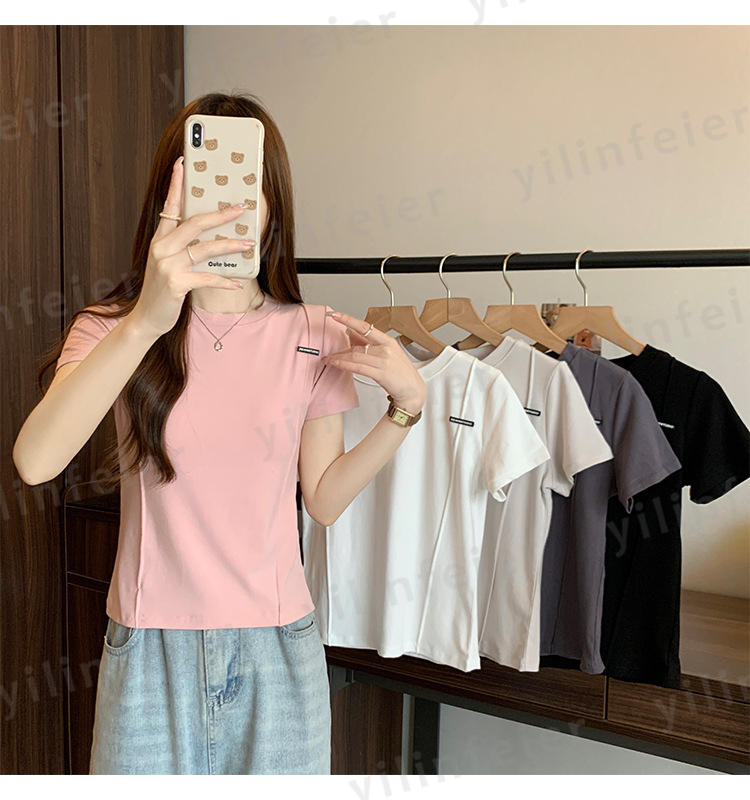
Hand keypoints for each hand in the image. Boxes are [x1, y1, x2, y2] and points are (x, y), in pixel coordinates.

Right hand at [128, 156, 256, 339]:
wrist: (146, 318)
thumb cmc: (162, 290)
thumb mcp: (167, 264)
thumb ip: (182, 248)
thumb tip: (209, 237)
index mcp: (159, 239)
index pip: (170, 206)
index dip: (176, 184)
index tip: (182, 164)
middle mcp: (162, 248)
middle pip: (194, 223)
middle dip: (219, 214)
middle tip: (240, 208)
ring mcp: (168, 265)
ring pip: (205, 249)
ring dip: (230, 246)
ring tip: (248, 243)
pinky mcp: (176, 283)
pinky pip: (207, 278)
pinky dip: (224, 280)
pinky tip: (237, 282)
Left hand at [322, 311, 427, 414]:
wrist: (413, 390)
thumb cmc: (401, 373)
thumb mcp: (388, 354)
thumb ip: (369, 344)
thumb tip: (351, 333)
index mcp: (388, 341)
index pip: (365, 326)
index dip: (348, 319)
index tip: (335, 315)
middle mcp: (386, 349)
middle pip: (357, 345)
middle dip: (340, 349)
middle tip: (329, 352)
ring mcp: (384, 361)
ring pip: (355, 355)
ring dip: (339, 358)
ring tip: (330, 360)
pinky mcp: (381, 374)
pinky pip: (358, 367)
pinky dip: (344, 365)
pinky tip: (337, 365)